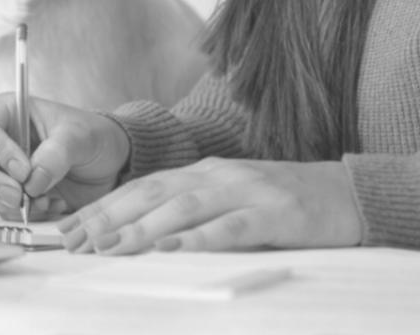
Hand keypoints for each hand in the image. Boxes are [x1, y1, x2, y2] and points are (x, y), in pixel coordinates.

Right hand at [0, 93, 129, 219]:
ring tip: (44, 200)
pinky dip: (21, 214)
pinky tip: (48, 205)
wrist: (109, 164)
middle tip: (19, 197)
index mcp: (5, 112)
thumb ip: (56, 153)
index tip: (24, 170)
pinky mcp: (8, 194)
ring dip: (7, 203)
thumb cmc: (92, 136)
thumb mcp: (80, 136)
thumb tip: (33, 181)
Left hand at [59, 157, 363, 253]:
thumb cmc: (286, 204)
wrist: (349, 194)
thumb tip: (142, 238)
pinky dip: (198, 237)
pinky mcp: (275, 214)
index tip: (70, 229)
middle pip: (153, 192)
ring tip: (110, 247)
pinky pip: (231, 227)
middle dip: (110, 217)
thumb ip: (194, 212)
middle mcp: (218, 174)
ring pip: (184, 206)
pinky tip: (172, 248)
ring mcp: (247, 191)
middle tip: (76, 241)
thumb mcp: (232, 201)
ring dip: (143, 228)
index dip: (104, 206)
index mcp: (204, 171)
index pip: (143, 186)